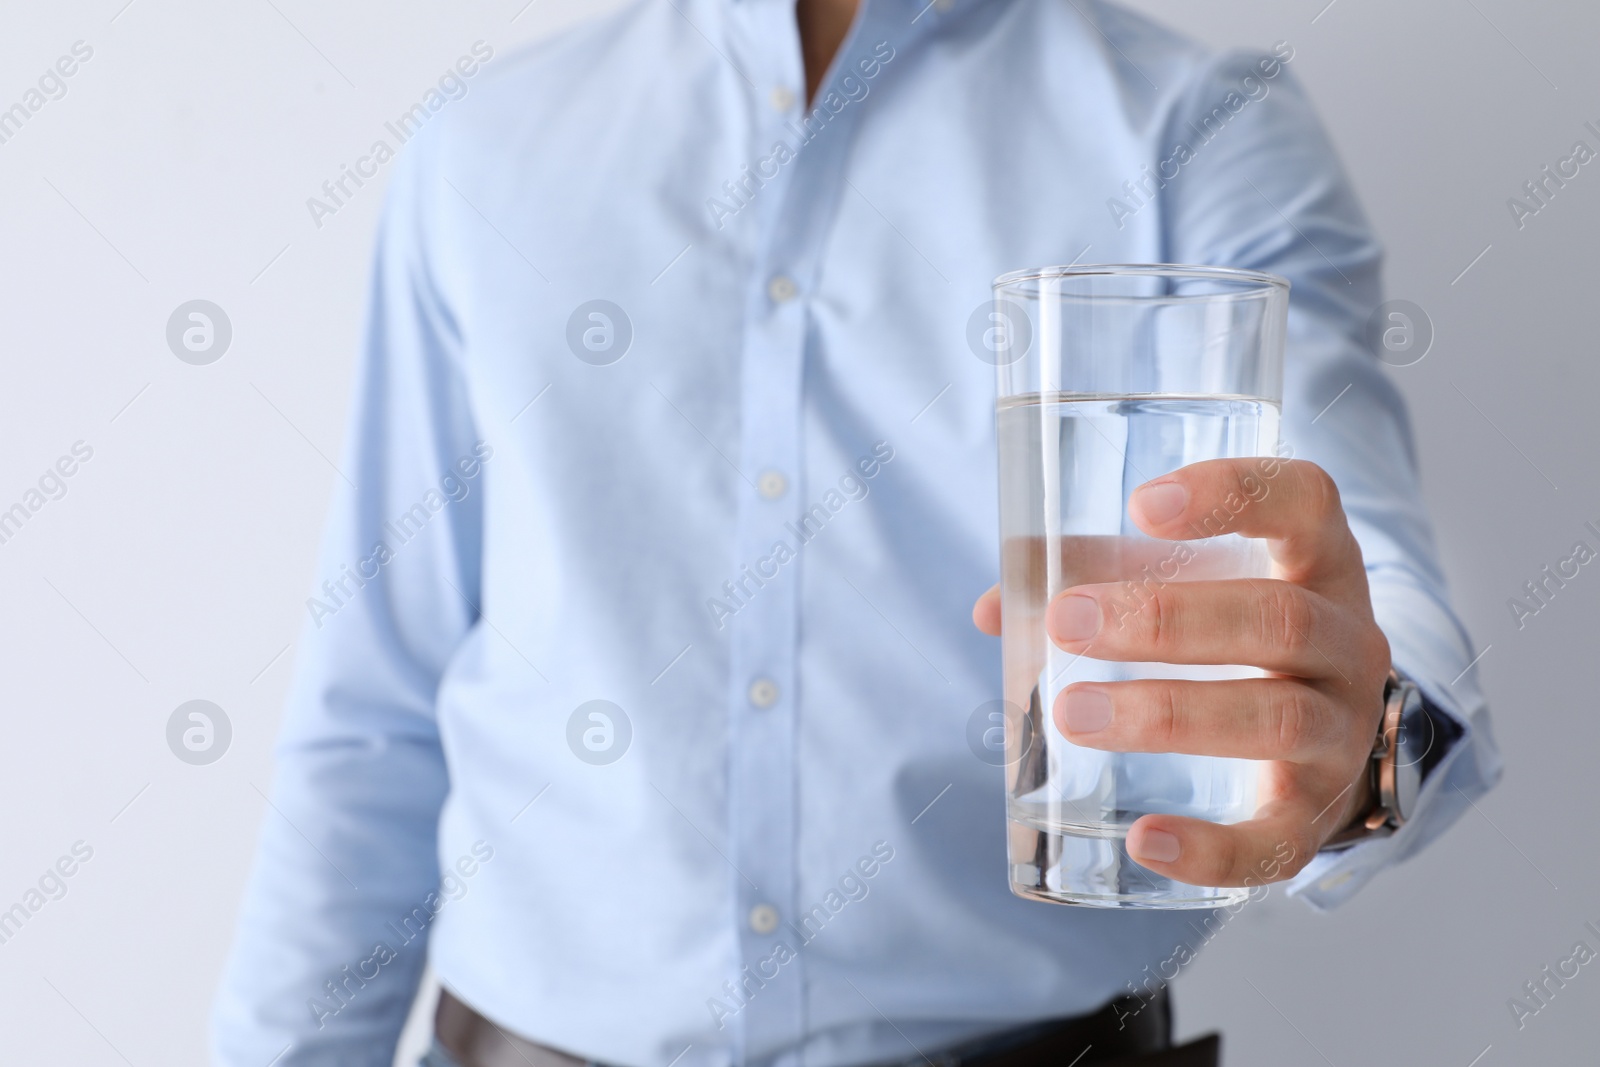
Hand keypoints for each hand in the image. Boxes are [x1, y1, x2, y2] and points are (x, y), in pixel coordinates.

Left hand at [971, 458, 1390, 886]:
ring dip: (1167, 714)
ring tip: (1070, 714)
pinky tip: (1145, 842)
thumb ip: (1095, 576)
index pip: (1305, 502)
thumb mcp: (1186, 583)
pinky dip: (1214, 848)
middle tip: (1067, 622)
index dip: (1233, 495)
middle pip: (1278, 618)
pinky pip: (1281, 842)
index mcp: (1317, 560)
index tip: (1142, 503)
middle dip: (1163, 620)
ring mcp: (1342, 730)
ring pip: (1276, 718)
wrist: (1325, 737)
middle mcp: (1348, 640)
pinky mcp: (1318, 814)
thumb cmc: (1235, 636)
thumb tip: (992, 608)